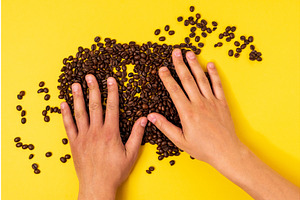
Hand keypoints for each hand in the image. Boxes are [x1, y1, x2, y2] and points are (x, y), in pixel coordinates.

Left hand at [61, 75, 146, 199]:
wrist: (97, 186)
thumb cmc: (115, 171)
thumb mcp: (131, 154)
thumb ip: (137, 135)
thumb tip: (144, 119)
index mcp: (110, 133)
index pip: (112, 107)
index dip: (112, 92)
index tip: (111, 79)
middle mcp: (96, 131)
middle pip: (94, 106)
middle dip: (93, 89)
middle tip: (90, 76)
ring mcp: (83, 137)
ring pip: (80, 113)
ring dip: (78, 97)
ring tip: (76, 84)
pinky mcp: (75, 143)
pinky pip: (68, 126)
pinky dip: (65, 114)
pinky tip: (63, 104)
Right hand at [147, 49, 299, 199]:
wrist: (226, 151)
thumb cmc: (202, 148)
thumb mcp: (180, 140)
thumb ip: (165, 126)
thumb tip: (150, 116)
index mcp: (187, 112)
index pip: (174, 90)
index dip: (167, 78)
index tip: (162, 68)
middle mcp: (199, 103)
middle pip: (187, 79)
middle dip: (180, 64)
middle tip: (175, 52)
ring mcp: (212, 101)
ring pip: (201, 79)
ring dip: (195, 65)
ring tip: (190, 53)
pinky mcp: (222, 103)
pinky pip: (217, 85)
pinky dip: (214, 74)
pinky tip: (210, 64)